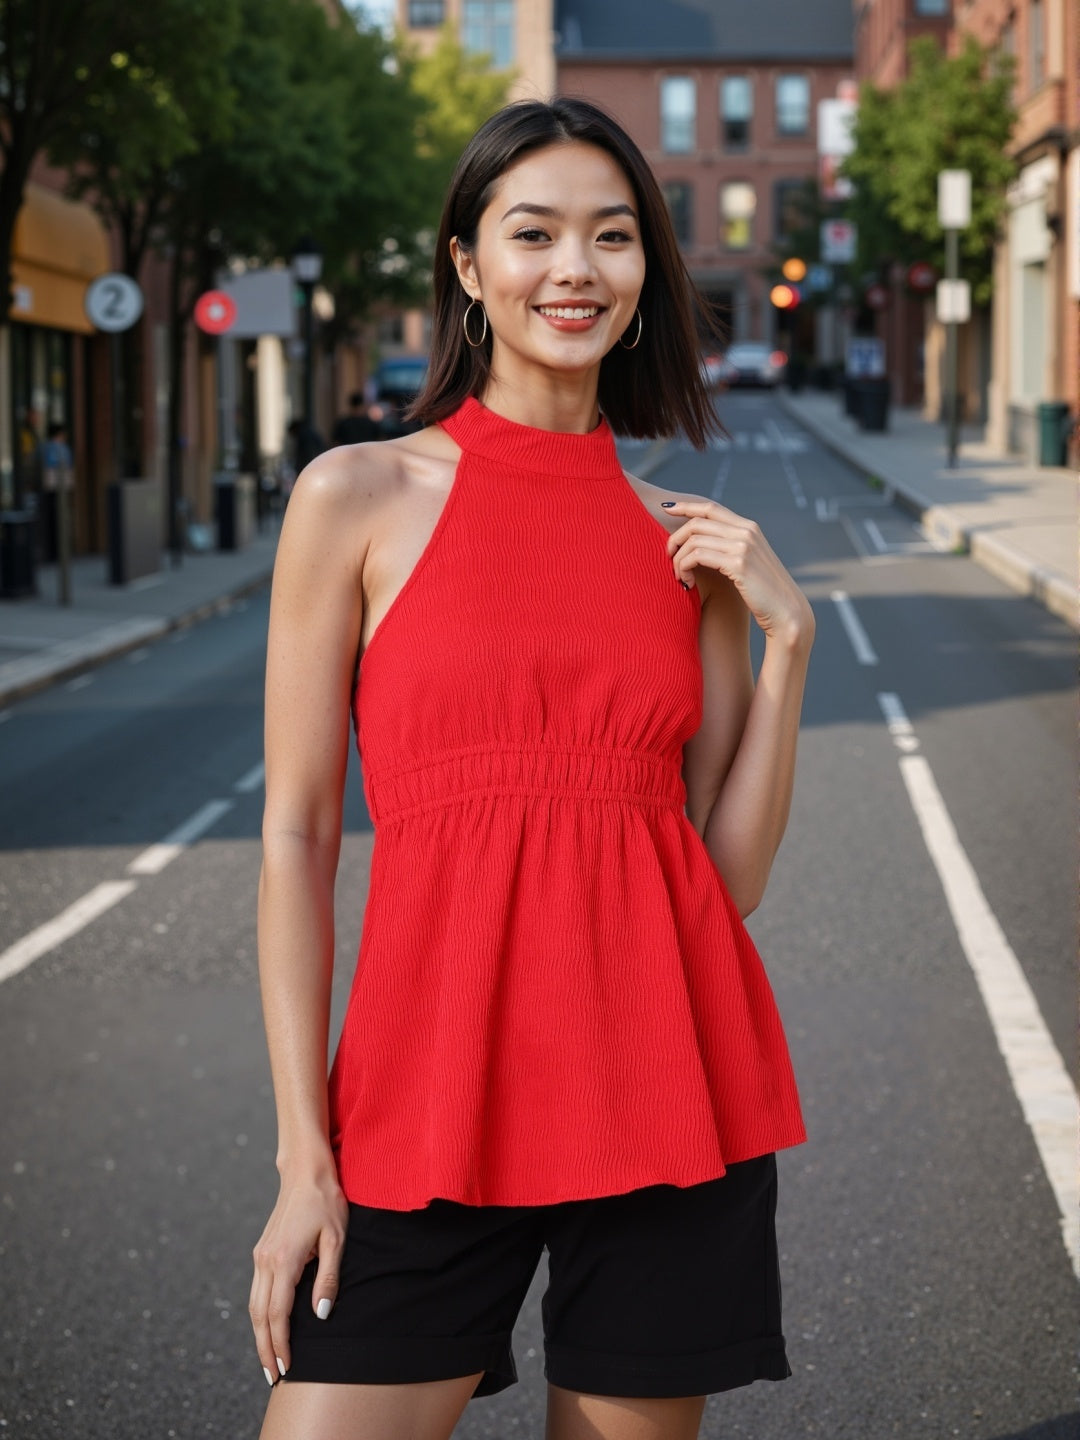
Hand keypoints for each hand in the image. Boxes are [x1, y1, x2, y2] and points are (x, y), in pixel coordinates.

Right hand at [248, 1169, 348, 1386]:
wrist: (306, 1172)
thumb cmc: (326, 1202)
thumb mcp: (336, 1239)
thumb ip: (329, 1278)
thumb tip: (321, 1314)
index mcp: (284, 1260)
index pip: (278, 1314)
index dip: (281, 1344)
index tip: (285, 1368)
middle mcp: (265, 1260)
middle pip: (259, 1316)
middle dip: (265, 1348)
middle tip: (273, 1376)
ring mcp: (260, 1255)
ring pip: (253, 1305)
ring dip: (259, 1335)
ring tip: (269, 1360)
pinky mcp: (262, 1251)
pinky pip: (256, 1291)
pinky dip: (259, 1315)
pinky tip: (268, 1327)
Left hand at [661, 498, 813, 644]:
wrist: (787, 612)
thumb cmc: (764, 594)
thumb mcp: (749, 564)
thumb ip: (732, 548)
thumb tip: (704, 544)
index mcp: (749, 528)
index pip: (711, 508)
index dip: (686, 506)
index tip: (666, 508)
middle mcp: (746, 531)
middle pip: (697, 522)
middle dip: (675, 538)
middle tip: (668, 557)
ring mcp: (743, 546)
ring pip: (693, 540)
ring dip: (678, 559)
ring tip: (679, 577)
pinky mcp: (738, 563)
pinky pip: (697, 556)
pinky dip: (684, 568)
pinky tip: (686, 583)